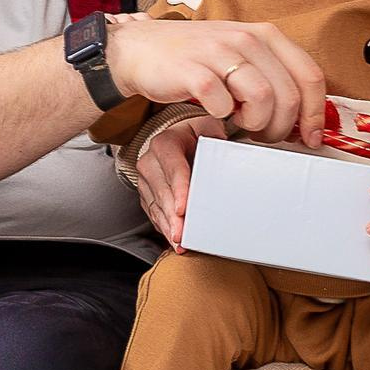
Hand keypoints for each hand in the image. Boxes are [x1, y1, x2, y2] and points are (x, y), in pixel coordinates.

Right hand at [108, 17, 325, 148]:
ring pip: (263, 99)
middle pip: (288, 95)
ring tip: (242, 125)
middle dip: (282, 127)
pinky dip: (224, 119)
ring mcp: (218, 52)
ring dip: (257, 124)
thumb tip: (306, 118)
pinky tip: (217, 115)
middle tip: (265, 137)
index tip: (311, 138)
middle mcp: (246, 38)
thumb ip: (274, 78)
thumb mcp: (243, 58)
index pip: (310, 75)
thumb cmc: (197, 59)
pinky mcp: (193, 71)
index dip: (316, 113)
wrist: (141, 49)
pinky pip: (223, 105)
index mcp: (265, 35)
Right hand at [131, 113, 222, 245]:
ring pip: (156, 207)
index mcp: (165, 144)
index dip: (179, 190)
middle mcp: (150, 162)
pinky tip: (174, 240)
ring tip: (179, 242)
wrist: (174, 139)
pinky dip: (164, 228)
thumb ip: (214, 134)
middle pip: (163, 193)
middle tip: (182, 234)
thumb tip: (224, 145)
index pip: (174, 169)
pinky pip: (154, 214)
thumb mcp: (205, 126)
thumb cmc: (193, 136)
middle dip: (173, 216)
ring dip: (168, 226)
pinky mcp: (146, 195)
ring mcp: (145, 180)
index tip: (184, 209)